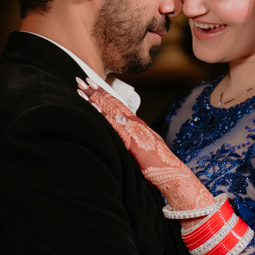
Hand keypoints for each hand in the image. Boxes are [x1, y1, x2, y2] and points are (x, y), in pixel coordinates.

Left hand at [78, 80, 210, 212]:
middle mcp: (136, 124)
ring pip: (111, 110)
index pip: (118, 106)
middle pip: (113, 103)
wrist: (173, 175)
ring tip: (81, 89)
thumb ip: (132, 143)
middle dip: (96, 91)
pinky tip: (92, 107)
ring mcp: (134, 130)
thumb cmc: (159, 167)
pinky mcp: (132, 140)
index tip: (93, 85)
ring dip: (95, 99)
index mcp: (138, 125)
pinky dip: (102, 114)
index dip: (105, 95)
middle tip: (81, 80)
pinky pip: (114, 124)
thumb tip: (121, 140)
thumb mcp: (143, 150)